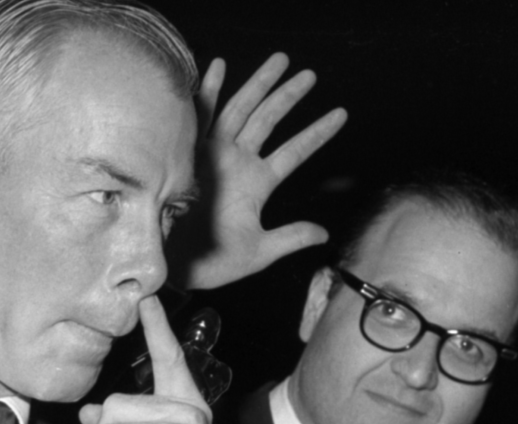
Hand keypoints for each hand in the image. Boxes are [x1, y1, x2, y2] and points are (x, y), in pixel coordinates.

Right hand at [184, 53, 347, 289]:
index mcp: (257, 183)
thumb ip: (290, 238)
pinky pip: (201, 118)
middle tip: (310, 74)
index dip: (317, 133)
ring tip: (280, 62)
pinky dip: (209, 92)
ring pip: (241, 111)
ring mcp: (214, 156)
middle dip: (288, 96)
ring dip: (259, 86)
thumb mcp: (260, 251)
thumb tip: (323, 233)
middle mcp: (237, 163)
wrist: (176, 267)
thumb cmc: (214, 262)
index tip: (341, 115)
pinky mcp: (189, 155)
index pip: (294, 152)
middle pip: (268, 120)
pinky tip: (219, 66)